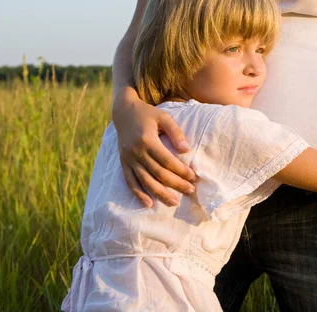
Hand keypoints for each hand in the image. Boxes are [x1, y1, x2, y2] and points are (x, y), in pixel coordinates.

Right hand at [112, 89, 196, 206]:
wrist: (123, 112)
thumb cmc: (147, 114)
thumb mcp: (163, 117)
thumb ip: (175, 132)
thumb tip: (186, 150)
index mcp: (147, 140)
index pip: (167, 160)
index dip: (181, 170)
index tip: (194, 177)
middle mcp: (136, 152)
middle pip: (158, 173)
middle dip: (176, 184)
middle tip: (191, 191)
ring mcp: (128, 159)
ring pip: (145, 181)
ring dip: (160, 194)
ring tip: (174, 202)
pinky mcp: (123, 163)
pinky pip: (130, 182)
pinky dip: (139, 194)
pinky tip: (149, 204)